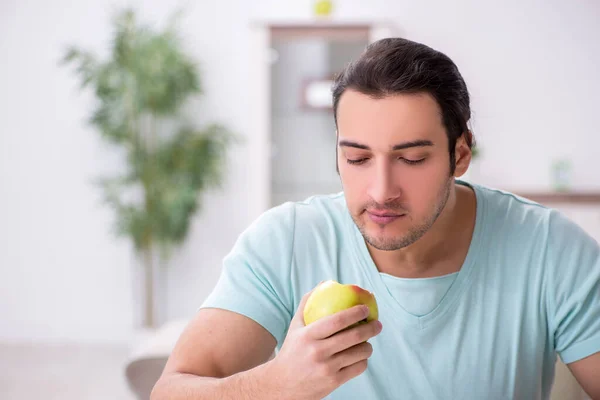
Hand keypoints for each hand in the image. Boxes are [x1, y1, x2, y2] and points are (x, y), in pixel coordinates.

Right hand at [267, 289, 382, 399]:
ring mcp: (327, 368)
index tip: (366, 308)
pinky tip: (360, 357)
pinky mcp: (334, 382)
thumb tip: (324, 283)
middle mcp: (317, 351)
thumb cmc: (292, 350)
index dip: (355, 312)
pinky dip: (363, 361)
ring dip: (368, 346)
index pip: (337, 320)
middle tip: (377, 323)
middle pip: (353, 337)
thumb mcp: (295, 326)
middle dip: (370, 328)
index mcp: (308, 335)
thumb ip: (308, 303)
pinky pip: (358, 368)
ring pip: (359, 353)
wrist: (282, 384)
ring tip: (368, 342)